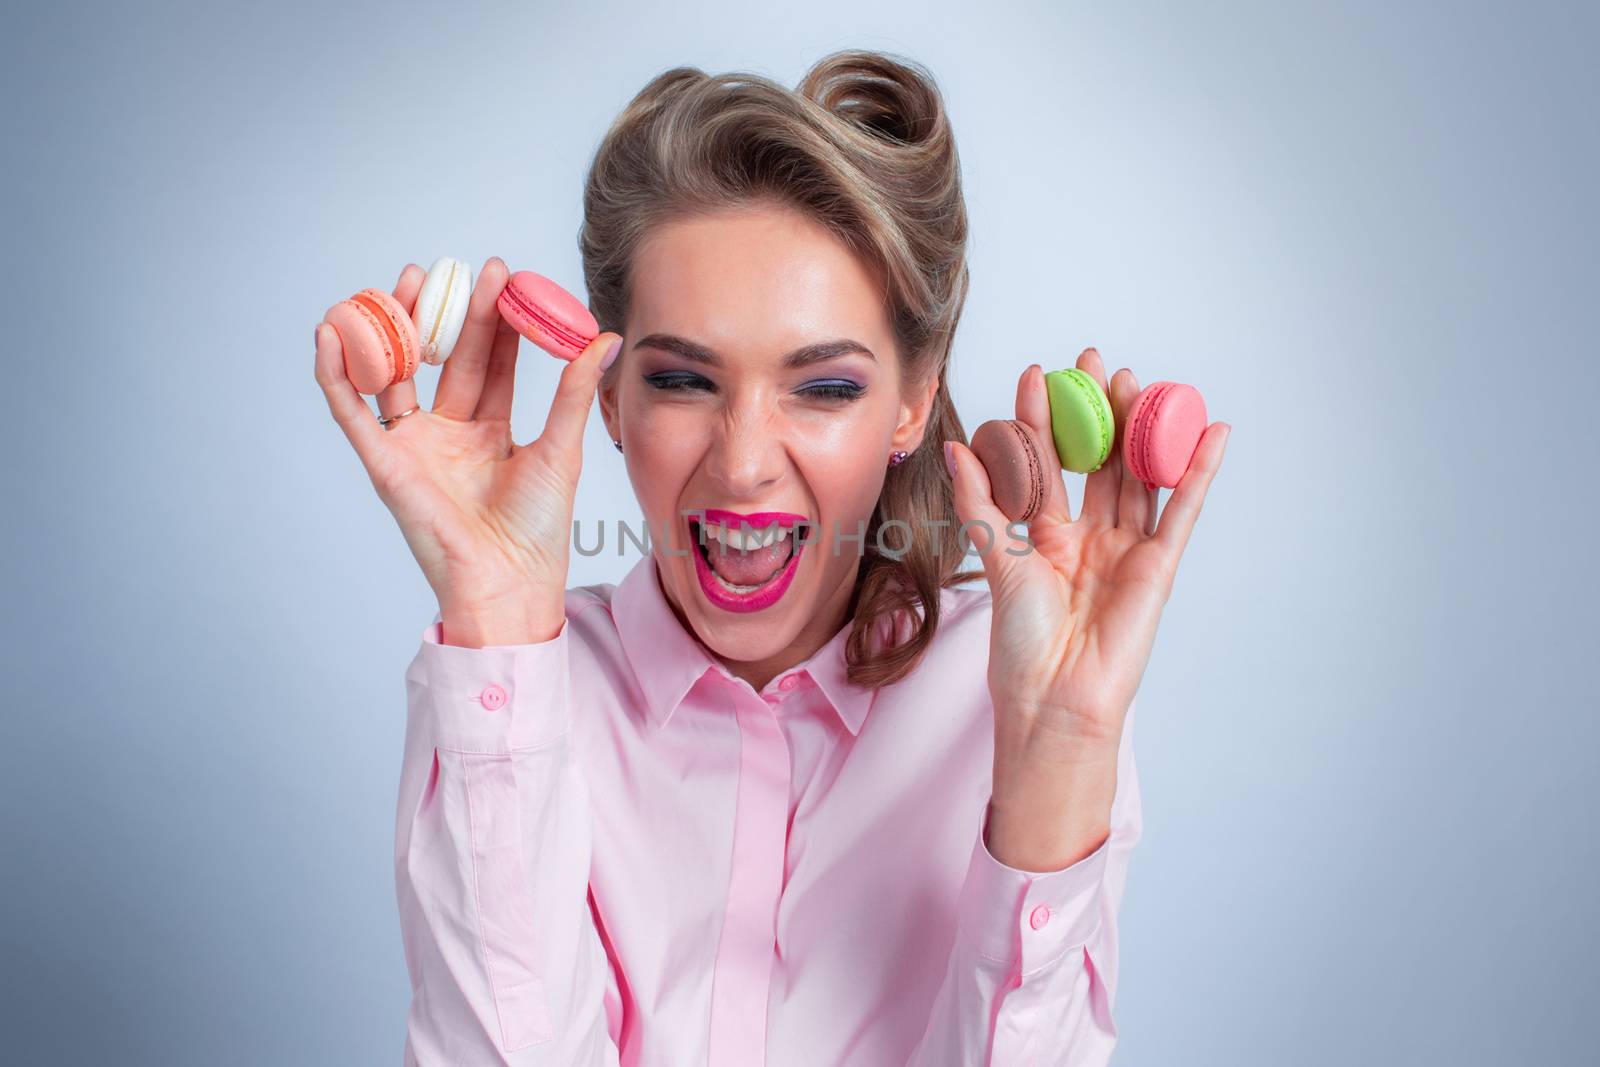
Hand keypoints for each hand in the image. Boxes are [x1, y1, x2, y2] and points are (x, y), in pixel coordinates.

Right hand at [314, 257, 621, 646]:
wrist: (509, 583)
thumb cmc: (538, 529)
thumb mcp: (560, 447)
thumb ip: (573, 390)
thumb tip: (603, 336)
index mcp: (490, 432)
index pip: (491, 362)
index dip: (495, 321)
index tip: (504, 277)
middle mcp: (448, 434)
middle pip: (444, 360)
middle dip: (449, 312)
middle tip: (457, 265)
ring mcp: (414, 446)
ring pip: (396, 374)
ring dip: (394, 329)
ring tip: (403, 280)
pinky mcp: (383, 462)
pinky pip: (351, 411)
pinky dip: (335, 374)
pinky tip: (331, 332)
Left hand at [946, 348, 1229, 866]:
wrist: (1054, 699)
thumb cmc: (1021, 643)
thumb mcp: (996, 559)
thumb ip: (981, 502)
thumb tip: (956, 445)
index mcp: (1048, 536)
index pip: (1047, 463)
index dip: (1043, 420)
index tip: (1039, 372)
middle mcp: (1090, 537)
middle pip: (1099, 462)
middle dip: (1098, 411)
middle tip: (1096, 362)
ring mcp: (1127, 549)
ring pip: (1138, 477)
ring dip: (1142, 429)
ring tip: (1139, 381)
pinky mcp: (1160, 566)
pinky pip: (1184, 511)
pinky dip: (1200, 472)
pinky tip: (1212, 431)